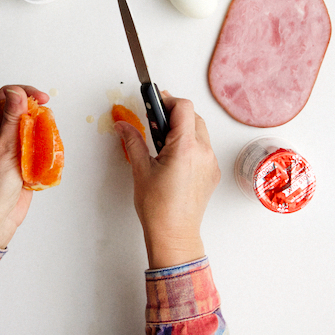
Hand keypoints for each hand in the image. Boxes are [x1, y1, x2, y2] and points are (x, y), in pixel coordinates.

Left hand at [0, 85, 48, 248]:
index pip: (3, 96)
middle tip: (44, 117)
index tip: (41, 98)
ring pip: (26, 124)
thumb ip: (11, 118)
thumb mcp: (3, 147)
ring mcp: (5, 144)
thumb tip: (16, 92)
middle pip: (16, 108)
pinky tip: (43, 150)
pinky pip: (32, 141)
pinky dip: (40, 142)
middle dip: (33, 111)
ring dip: (38, 128)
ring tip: (43, 137)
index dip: (23, 93)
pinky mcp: (17, 156)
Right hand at [114, 91, 220, 268]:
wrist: (175, 235)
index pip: (183, 107)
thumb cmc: (158, 208)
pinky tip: (174, 155)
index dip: (167, 100)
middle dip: (174, 113)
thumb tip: (123, 125)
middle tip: (154, 119)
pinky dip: (191, 143)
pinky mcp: (212, 172)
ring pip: (200, 131)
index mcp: (185, 148)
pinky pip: (204, 147)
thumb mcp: (140, 170)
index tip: (154, 101)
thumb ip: (133, 141)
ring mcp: (210, 162)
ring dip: (184, 127)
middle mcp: (203, 152)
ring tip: (163, 139)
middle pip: (193, 116)